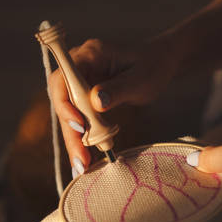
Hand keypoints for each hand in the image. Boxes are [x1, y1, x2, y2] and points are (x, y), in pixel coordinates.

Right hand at [48, 38, 173, 171]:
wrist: (158, 64)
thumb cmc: (152, 66)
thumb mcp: (141, 79)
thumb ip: (119, 89)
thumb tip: (96, 102)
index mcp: (89, 54)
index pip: (63, 79)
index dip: (65, 105)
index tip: (80, 127)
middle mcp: (79, 67)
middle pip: (63, 101)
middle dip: (70, 132)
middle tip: (81, 160)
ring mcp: (80, 83)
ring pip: (69, 115)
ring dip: (75, 141)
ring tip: (83, 166)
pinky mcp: (84, 98)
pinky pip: (79, 119)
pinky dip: (83, 139)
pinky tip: (85, 159)